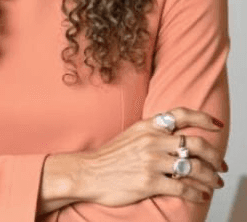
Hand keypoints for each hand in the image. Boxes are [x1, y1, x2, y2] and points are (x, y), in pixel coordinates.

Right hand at [76, 107, 226, 206]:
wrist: (88, 172)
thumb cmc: (110, 156)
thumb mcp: (132, 135)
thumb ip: (153, 132)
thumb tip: (177, 135)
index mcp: (148, 126)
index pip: (182, 114)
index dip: (203, 118)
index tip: (217, 126)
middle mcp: (152, 140)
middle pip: (196, 143)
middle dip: (216, 156)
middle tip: (222, 165)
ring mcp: (151, 161)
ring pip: (194, 167)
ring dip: (211, 178)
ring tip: (215, 183)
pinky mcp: (149, 182)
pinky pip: (183, 187)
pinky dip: (197, 193)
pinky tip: (200, 196)